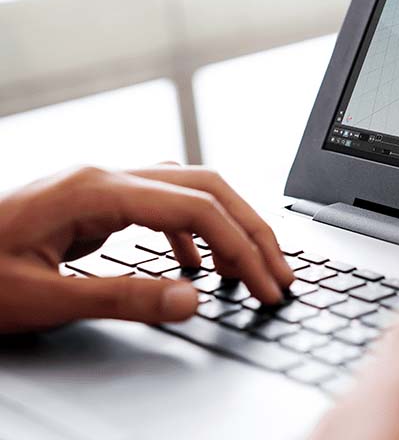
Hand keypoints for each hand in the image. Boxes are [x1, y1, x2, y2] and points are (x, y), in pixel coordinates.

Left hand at [0, 165, 294, 332]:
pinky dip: (192, 233)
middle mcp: (106, 175)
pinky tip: (195, 264)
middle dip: (251, 229)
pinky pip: (162, 206)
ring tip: (250, 269)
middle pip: (205, 186)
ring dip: (227, 226)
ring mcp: (101, 184)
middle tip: (281, 273)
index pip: (195, 208)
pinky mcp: (95, 202)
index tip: (268, 285)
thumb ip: (123, 296)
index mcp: (96, 190)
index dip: (241, 246)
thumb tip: (193, 298)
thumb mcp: (42, 298)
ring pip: (189, 190)